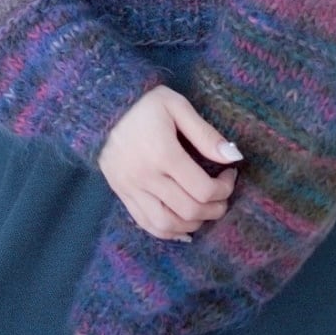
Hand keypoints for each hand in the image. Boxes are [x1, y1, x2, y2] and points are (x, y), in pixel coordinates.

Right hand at [97, 85, 243, 241]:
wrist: (101, 106)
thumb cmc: (144, 103)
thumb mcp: (177, 106)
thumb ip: (206, 134)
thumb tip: (234, 158)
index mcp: (162, 154)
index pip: (203, 189)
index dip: (225, 188)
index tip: (230, 174)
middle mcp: (145, 176)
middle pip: (189, 211)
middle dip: (215, 208)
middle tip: (222, 196)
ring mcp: (130, 188)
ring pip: (166, 225)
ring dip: (193, 224)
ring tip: (204, 211)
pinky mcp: (121, 193)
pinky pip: (145, 223)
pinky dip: (168, 231)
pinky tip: (183, 227)